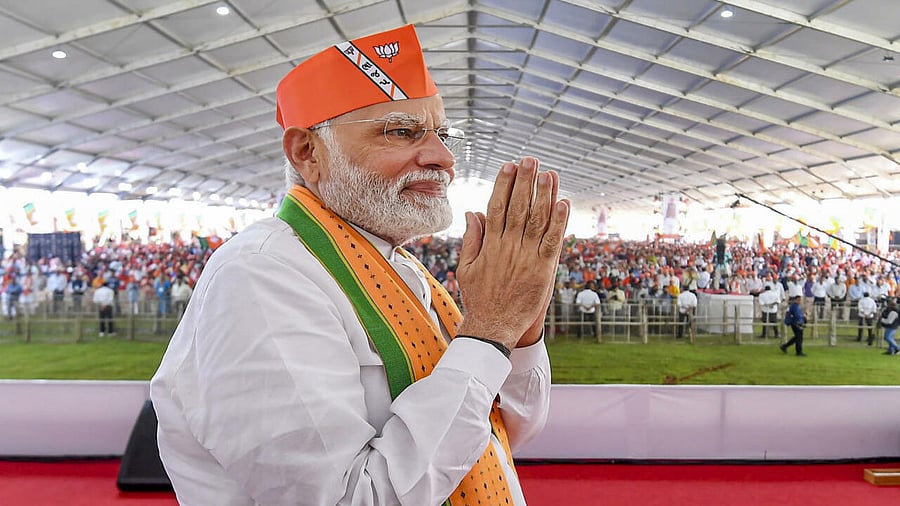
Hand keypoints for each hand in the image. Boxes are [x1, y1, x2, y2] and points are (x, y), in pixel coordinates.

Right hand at [455, 157, 569, 350]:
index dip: (503, 184)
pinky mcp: (542, 270)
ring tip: (549, 173)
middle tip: (531, 159)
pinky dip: (559, 222)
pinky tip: (563, 203)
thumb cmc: (479, 298)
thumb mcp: (467, 267)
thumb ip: (472, 239)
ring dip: (544, 194)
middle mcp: (508, 247)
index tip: (509, 165)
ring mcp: (526, 257)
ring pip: (537, 220)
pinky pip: (552, 241)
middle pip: (518, 207)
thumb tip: (473, 213)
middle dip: (525, 181)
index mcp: (490, 244)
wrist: (493, 327)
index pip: (497, 207)